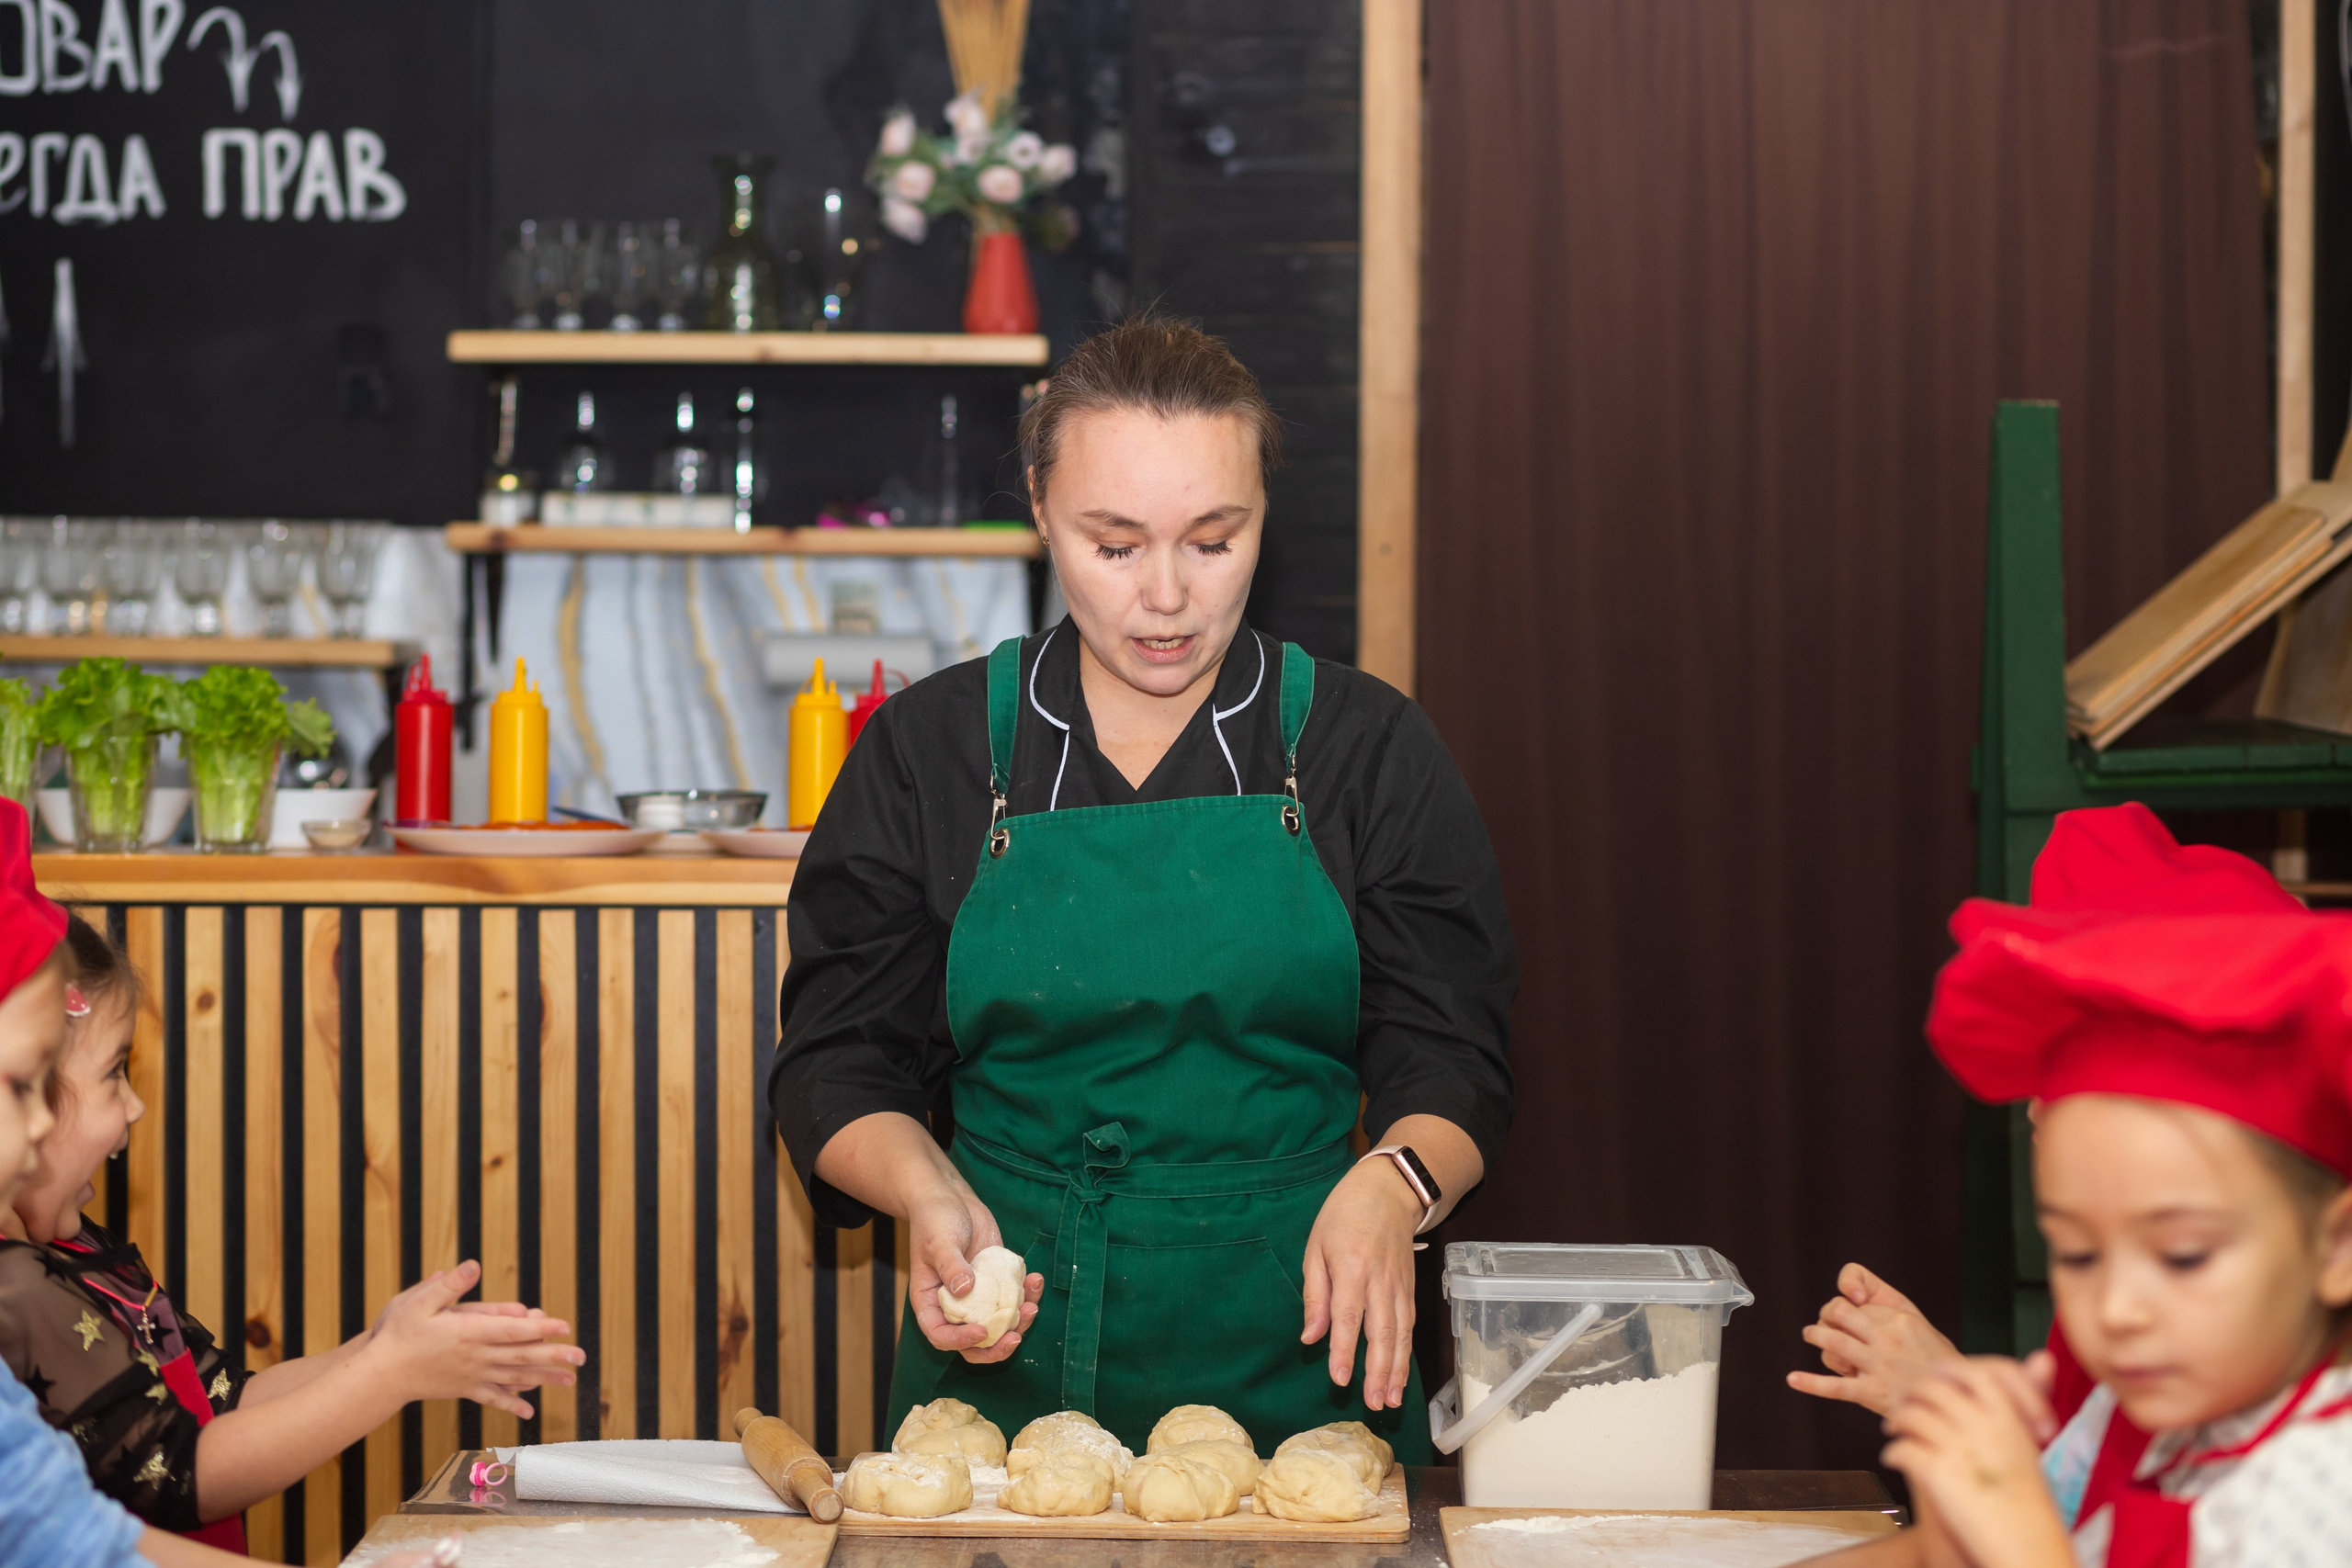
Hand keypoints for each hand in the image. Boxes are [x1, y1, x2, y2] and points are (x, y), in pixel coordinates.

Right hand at [358, 1261, 582, 1418]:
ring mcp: (471, 1376)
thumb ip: (449, 1285)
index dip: (540, 1328)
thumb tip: (474, 1265)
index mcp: (469, 1333)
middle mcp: (476, 1357)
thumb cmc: (397, 1335)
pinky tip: (529, 1411)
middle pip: (521, 1356)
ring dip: (544, 1378)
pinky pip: (493, 1398)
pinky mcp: (463, 1390)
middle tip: (581, 1357)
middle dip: (554, 1356)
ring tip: (570, 1381)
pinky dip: (513, 1402)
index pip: (512, 1330)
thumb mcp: (419, 1301)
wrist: (379, 1376)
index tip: (564, 1327)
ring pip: (514, 1378)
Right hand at [905, 1178, 1040, 1362]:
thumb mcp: (938, 1242)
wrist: (951, 1199)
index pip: (940, 1335)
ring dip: (1019, 1321)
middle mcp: (955, 1305)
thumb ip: (950, 1266)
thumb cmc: (934, 1220)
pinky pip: (1013, 1298)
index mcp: (931, 1302)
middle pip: (974, 1342)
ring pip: (999, 1324)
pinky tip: (1035, 1279)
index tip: (980, 1330)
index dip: (959, 1341)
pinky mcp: (997, 1282)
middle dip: (996, 1346)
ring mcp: (979, 1296)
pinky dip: (1027, 1295)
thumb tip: (965, 1290)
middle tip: (1015, 1337)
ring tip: (1032, 1305)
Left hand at [1301, 1159, 1420, 1411]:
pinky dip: (1406, 1354)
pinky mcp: (1410, 1289)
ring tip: (1390, 1400)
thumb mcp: (1316, 1247)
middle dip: (1377, 1370)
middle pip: (1381, 1331)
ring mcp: (1400, 1285)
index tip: (1340, 1379)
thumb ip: (1315, 1294)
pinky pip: (1409, 1326)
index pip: (1348, 1316)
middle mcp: (1380, 1280)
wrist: (1388, 1191)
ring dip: (1397, 1369)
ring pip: (1400, 1333)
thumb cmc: (1343, 1217)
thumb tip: (1310, 1337)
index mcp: (1351, 1267)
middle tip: (1372, 1403)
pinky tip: (1401, 1376)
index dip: (1345, 1350)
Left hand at [1787, 1263, 1961, 1415]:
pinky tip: (1792, 1379)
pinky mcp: (1872, 1392)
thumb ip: (1892, 1309)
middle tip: (1820, 1323)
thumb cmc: (1937, 1363)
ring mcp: (1878, 1364)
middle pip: (1839, 1313)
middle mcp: (1887, 1338)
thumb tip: (1857, 1298)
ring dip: (1816, 1336)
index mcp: (1900, 1319)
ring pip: (1833, 1342)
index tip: (1846, 1309)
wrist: (1956, 1401)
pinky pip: (1834, 1386)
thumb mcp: (1922, 1325)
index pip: (1857, 1304)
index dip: (1846, 1305)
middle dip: (1826, 1316)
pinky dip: (1811, 1383)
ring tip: (1810, 1335)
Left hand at [1880, 1361, 2072, 1567]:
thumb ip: (2024, 1401)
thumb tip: (2041, 1356)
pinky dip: (1893, 1452)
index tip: (1930, 1382)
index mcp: (2007, 1414)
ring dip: (1896, 1421)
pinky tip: (1893, 1459)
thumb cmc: (2030, 1502)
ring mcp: (1956, 1446)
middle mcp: (1980, 1423)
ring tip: (1893, 1430)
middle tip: (1903, 1405)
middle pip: (1930, 1387)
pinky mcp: (1935, 1472)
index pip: (1966, 1369)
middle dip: (1911, 1393)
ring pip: (1909, 1414)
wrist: (2028, 1549)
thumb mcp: (2030, 1446)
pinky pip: (1900, 1449)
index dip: (1942, 1373)